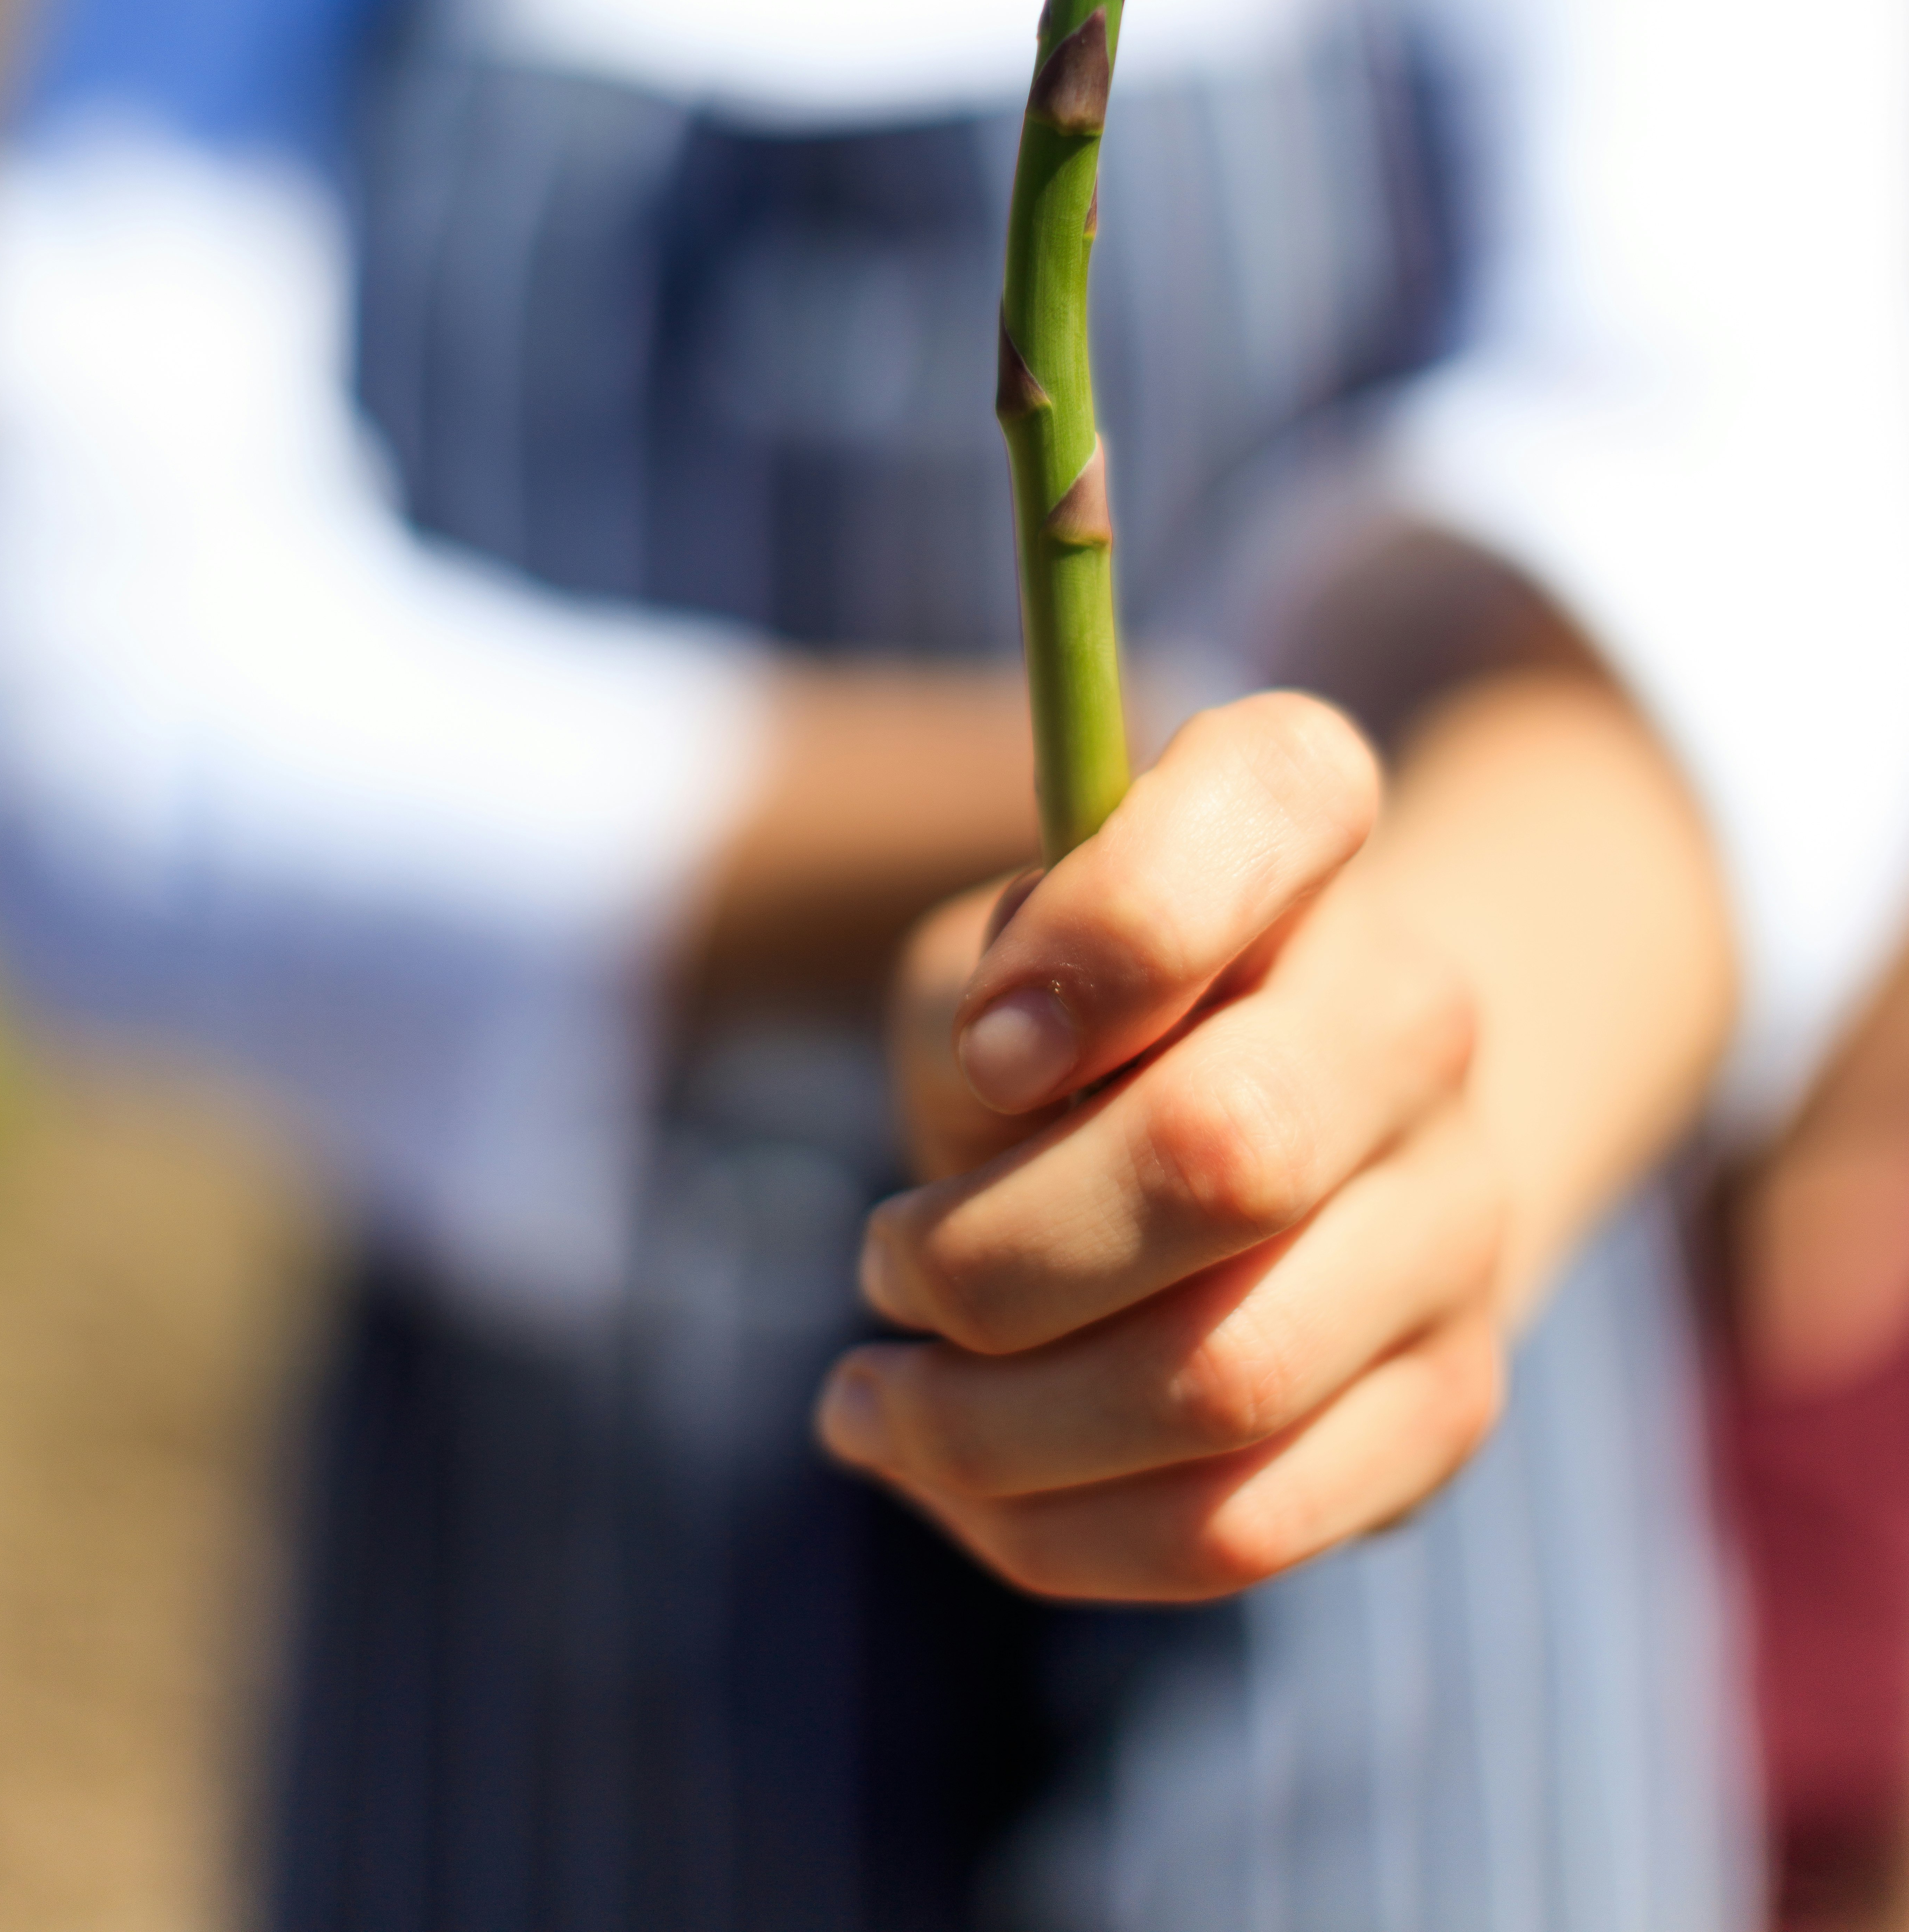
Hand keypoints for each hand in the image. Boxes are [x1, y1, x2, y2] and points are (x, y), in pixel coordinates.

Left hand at [816, 692, 1507, 1602]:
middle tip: (882, 1257)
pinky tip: (951, 1480)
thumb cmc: (1075, 1023)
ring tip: (871, 1403)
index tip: (986, 1042)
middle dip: (995, 1251)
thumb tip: (1009, 1080)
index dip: (1106, 928)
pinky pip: (1243, 1521)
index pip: (1262, 801)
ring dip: (993, 1423)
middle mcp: (1420, 1008)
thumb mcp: (997, 948)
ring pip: (1221, 1379)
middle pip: (1225, 1149)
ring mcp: (1459, 1217)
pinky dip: (1055, 1529)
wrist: (1273, 1127)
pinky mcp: (1442, 1403)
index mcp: (1312, 822)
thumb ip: (990, 978)